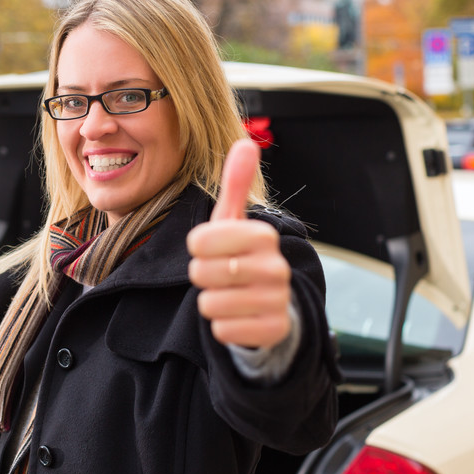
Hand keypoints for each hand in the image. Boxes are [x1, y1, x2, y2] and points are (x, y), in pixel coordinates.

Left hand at [187, 139, 291, 348]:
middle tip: (219, 276)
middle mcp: (275, 267)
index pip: (199, 242)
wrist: (271, 306)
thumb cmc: (242, 258)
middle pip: (201, 274)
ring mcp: (277, 300)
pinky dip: (221, 327)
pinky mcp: (273, 330)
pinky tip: (237, 317)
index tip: (210, 250)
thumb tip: (245, 143)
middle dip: (202, 277)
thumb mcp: (235, 222)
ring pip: (209, 304)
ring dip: (211, 302)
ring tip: (229, 295)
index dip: (196, 248)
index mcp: (262, 235)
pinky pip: (222, 330)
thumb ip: (236, 185)